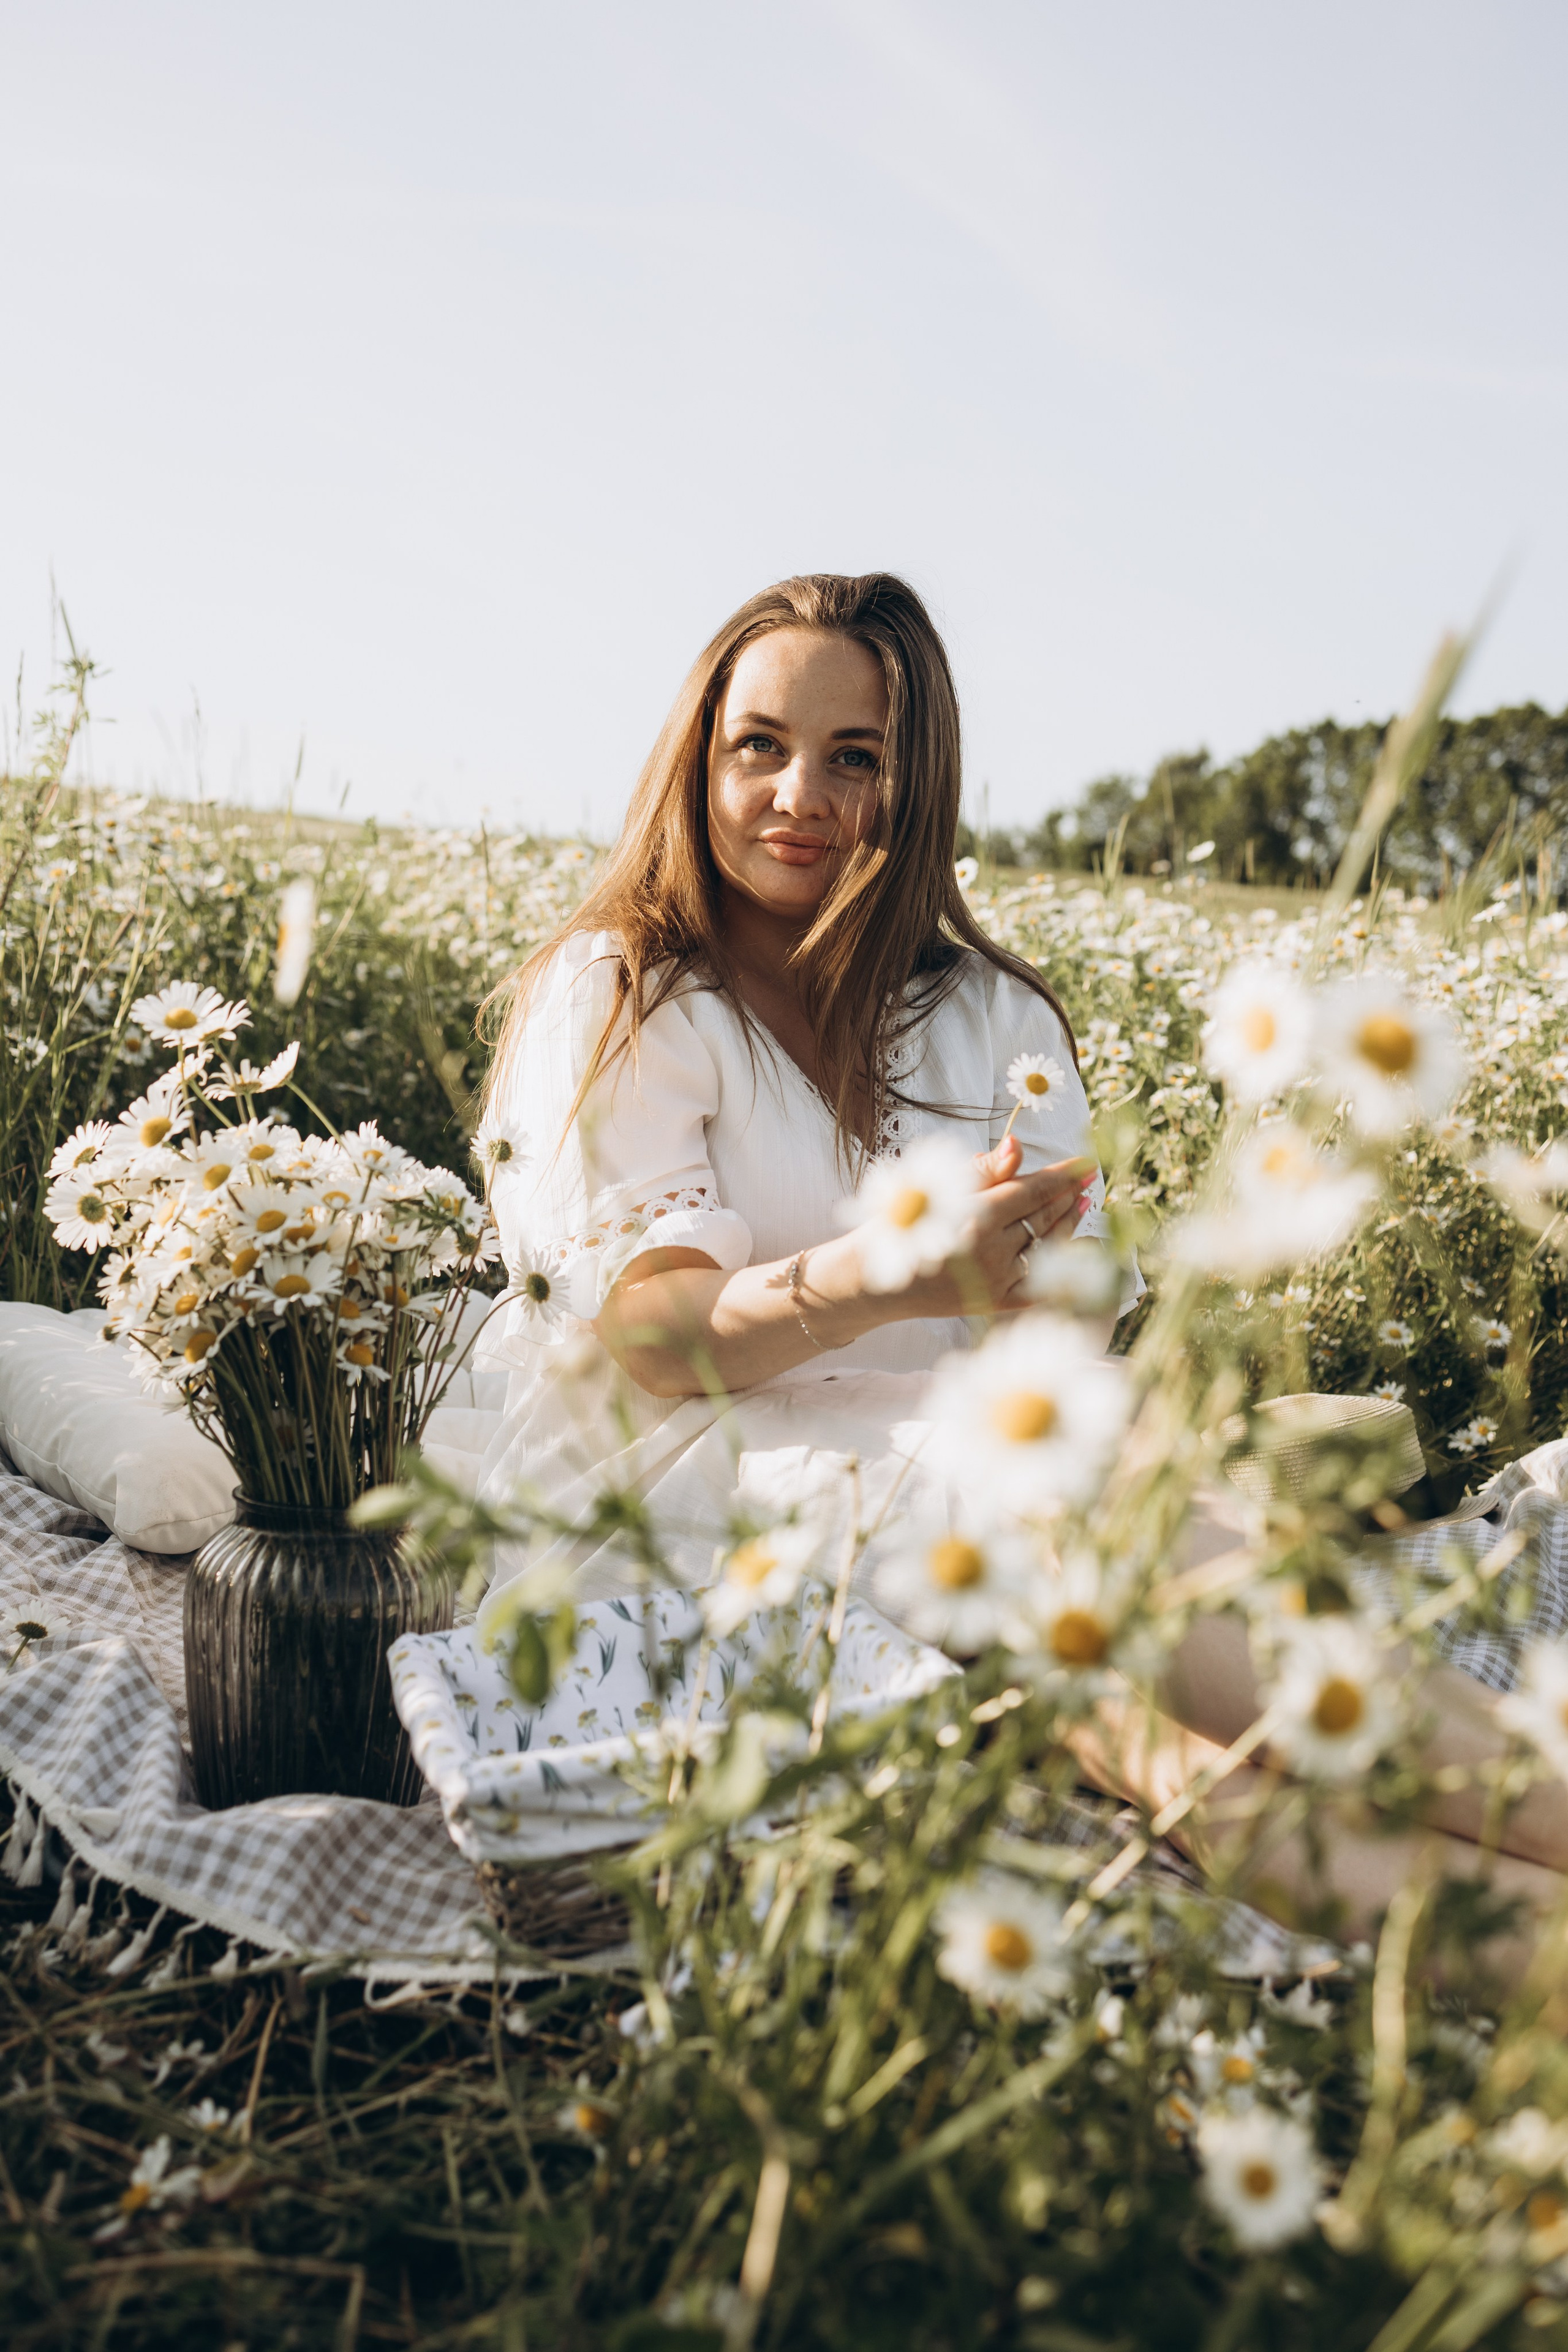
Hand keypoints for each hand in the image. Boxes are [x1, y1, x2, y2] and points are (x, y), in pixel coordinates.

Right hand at [895, 1134, 1097, 1318]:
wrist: (875, 1280)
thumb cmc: (904, 1224)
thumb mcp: (939, 1188)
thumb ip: (984, 1170)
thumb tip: (1017, 1145)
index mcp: (975, 1216)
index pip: (1033, 1190)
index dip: (1063, 1176)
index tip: (1086, 1163)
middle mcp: (990, 1250)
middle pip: (1044, 1216)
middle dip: (1068, 1195)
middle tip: (1086, 1180)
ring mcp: (995, 1280)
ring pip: (1046, 1247)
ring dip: (1067, 1224)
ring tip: (1080, 1205)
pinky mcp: (995, 1304)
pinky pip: (1040, 1284)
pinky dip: (1059, 1265)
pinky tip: (1072, 1248)